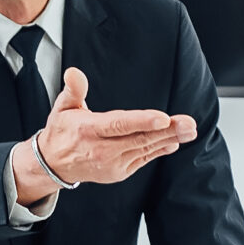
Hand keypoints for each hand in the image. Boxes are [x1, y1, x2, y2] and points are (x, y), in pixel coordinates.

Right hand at [12, 66, 196, 200]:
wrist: (55, 164)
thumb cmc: (63, 131)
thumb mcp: (63, 108)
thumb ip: (73, 90)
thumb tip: (74, 72)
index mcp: (89, 130)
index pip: (119, 125)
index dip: (142, 122)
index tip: (163, 118)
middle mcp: (102, 150)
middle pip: (139, 139)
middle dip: (167, 131)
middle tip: (188, 123)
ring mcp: (112, 164)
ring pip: (145, 149)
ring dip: (169, 139)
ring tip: (189, 130)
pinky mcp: (119, 172)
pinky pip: (144, 159)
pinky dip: (159, 150)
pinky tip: (174, 141)